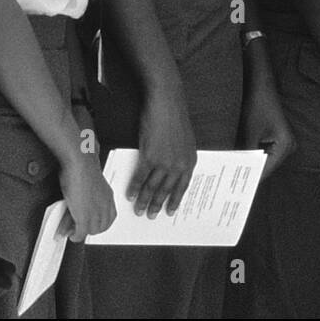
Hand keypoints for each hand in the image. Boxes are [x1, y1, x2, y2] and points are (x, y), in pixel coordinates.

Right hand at [59, 153, 115, 241]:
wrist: (80, 162)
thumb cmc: (83, 166)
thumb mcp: (90, 183)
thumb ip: (88, 194)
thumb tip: (79, 201)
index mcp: (108, 196)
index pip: (109, 217)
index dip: (99, 223)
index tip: (91, 224)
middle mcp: (105, 205)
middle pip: (103, 226)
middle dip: (91, 230)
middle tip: (81, 230)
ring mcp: (95, 211)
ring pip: (93, 231)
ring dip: (83, 233)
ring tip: (75, 232)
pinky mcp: (84, 216)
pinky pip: (81, 233)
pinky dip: (76, 236)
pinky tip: (72, 235)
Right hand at [129, 90, 196, 216]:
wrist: (167, 104)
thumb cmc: (176, 119)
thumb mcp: (185, 141)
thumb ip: (180, 157)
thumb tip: (172, 171)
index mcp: (189, 162)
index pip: (183, 187)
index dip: (175, 200)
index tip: (170, 211)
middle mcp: (178, 165)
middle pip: (166, 190)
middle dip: (157, 204)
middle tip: (151, 215)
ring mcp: (164, 162)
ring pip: (152, 187)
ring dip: (144, 200)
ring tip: (139, 210)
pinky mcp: (149, 156)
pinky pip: (140, 177)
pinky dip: (134, 187)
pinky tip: (130, 194)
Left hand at [240, 80, 295, 179]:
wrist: (261, 85)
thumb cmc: (257, 106)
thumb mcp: (249, 133)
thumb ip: (247, 154)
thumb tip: (238, 171)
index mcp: (285, 146)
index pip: (267, 169)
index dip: (252, 178)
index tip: (238, 189)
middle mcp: (288, 146)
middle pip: (267, 165)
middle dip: (251, 172)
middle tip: (233, 184)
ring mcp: (284, 142)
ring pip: (265, 159)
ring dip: (252, 163)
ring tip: (235, 173)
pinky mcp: (277, 137)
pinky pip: (265, 151)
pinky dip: (254, 154)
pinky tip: (241, 159)